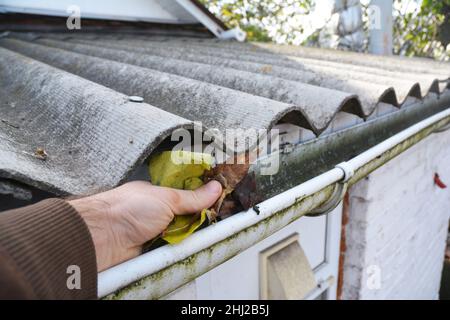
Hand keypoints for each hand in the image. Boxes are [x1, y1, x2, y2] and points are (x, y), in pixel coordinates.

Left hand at [69, 180, 221, 271]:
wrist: (103, 237)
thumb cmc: (127, 208)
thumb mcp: (167, 198)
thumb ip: (193, 197)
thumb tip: (214, 188)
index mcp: (160, 196)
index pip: (188, 198)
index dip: (204, 201)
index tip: (220, 203)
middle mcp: (159, 215)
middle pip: (189, 220)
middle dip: (200, 222)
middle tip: (215, 222)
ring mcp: (157, 234)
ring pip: (184, 238)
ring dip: (191, 239)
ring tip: (200, 236)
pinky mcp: (154, 253)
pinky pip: (175, 253)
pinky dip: (181, 252)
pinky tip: (187, 249)